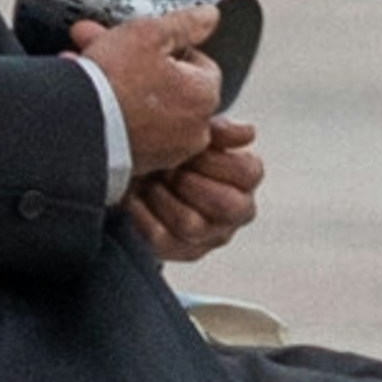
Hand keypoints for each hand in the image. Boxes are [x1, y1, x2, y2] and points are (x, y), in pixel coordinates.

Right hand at [76, 8, 231, 176]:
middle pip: (169, 85)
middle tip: (105, 46)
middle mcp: (193, 130)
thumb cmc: (115, 82)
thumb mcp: (149, 33)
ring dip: (119, 87)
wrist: (76, 130)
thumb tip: (210, 16)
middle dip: (136, 63)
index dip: (171, 49)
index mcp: (204, 96)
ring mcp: (166, 153)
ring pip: (146, 107)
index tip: (147, 44)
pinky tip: (85, 98)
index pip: (200, 64)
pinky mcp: (139, 166)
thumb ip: (185, 23)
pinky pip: (129, 131)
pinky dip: (112, 114)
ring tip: (84, 68)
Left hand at [124, 118, 263, 260]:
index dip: (214, 160)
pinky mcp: (184, 251)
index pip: (246, 173)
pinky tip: (134, 199)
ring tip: (149, 180)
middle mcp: (237, 213)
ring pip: (191, 224)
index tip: (190, 148)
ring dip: (164, 198)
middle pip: (226, 205)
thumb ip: (220, 130)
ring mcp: (212, 236)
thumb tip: (248, 134)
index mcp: (246, 181)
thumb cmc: (178, 151)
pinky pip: (163, 239)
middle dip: (190, 182)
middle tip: (168, 166)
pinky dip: (143, 216)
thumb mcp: (198, 132)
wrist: (144, 171)